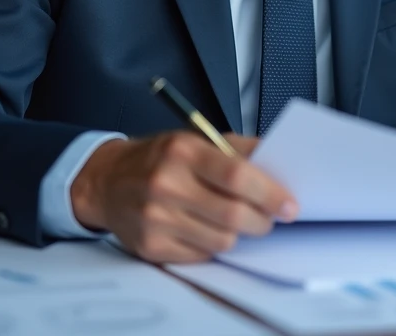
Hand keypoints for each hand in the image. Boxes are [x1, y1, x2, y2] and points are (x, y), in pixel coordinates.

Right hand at [69, 132, 295, 262]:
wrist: (106, 181)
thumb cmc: (158, 158)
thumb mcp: (194, 139)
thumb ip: (236, 148)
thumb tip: (277, 161)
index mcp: (182, 152)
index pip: (236, 175)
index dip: (270, 193)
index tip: (289, 205)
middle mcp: (166, 184)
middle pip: (233, 214)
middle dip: (262, 221)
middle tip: (269, 218)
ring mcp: (156, 219)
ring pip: (222, 241)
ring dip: (238, 235)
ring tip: (234, 221)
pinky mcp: (151, 246)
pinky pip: (201, 256)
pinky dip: (211, 246)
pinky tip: (205, 229)